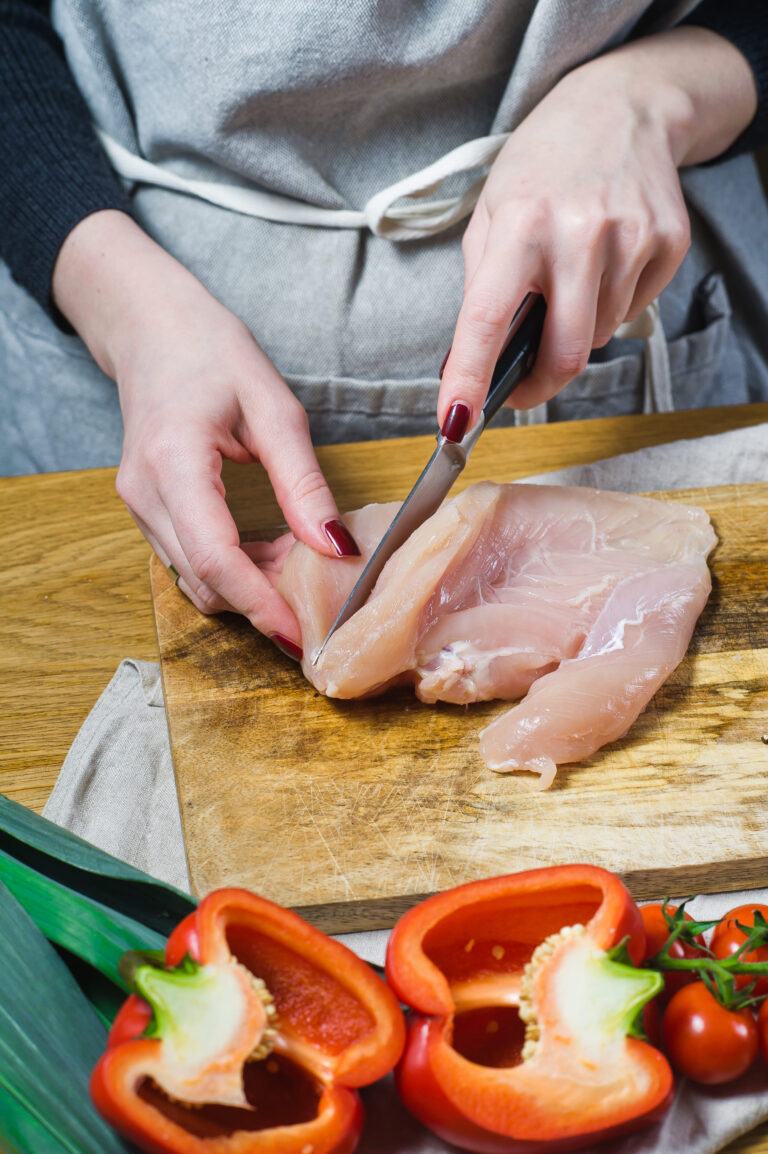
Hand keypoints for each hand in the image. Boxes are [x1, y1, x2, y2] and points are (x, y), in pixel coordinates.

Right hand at [52, 211, 357, 652]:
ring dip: (249, 587)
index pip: (215, 558)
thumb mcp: (274, 408)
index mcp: (173, 463)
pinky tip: (272, 552)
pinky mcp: (147, 510)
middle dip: (262, 603)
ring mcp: (139, 506)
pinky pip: (190, 559)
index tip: (300, 636)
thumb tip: (336, 547)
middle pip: (204, 580)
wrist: (151, 328)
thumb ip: (304, 483)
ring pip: (195, 578)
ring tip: (302, 572)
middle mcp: (144, 495)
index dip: (259, 605)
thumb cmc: (210, 351)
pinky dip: (233, 568)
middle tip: (321, 603)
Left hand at [438, 27, 757, 428]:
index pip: (488, 320)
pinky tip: (604, 263)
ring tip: (570, 278)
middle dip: (540, 382)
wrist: (621, 108)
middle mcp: (579, 232)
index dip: (470, 379)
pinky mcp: (669, 243)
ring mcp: (631, 237)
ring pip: (599, 337)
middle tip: (522, 383)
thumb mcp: (490, 213)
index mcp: (520, 225)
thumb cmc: (542, 167)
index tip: (455, 424)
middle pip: (564, 354)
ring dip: (576, 330)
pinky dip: (611, 306)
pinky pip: (632, 313)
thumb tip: (473, 364)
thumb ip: (481, 287)